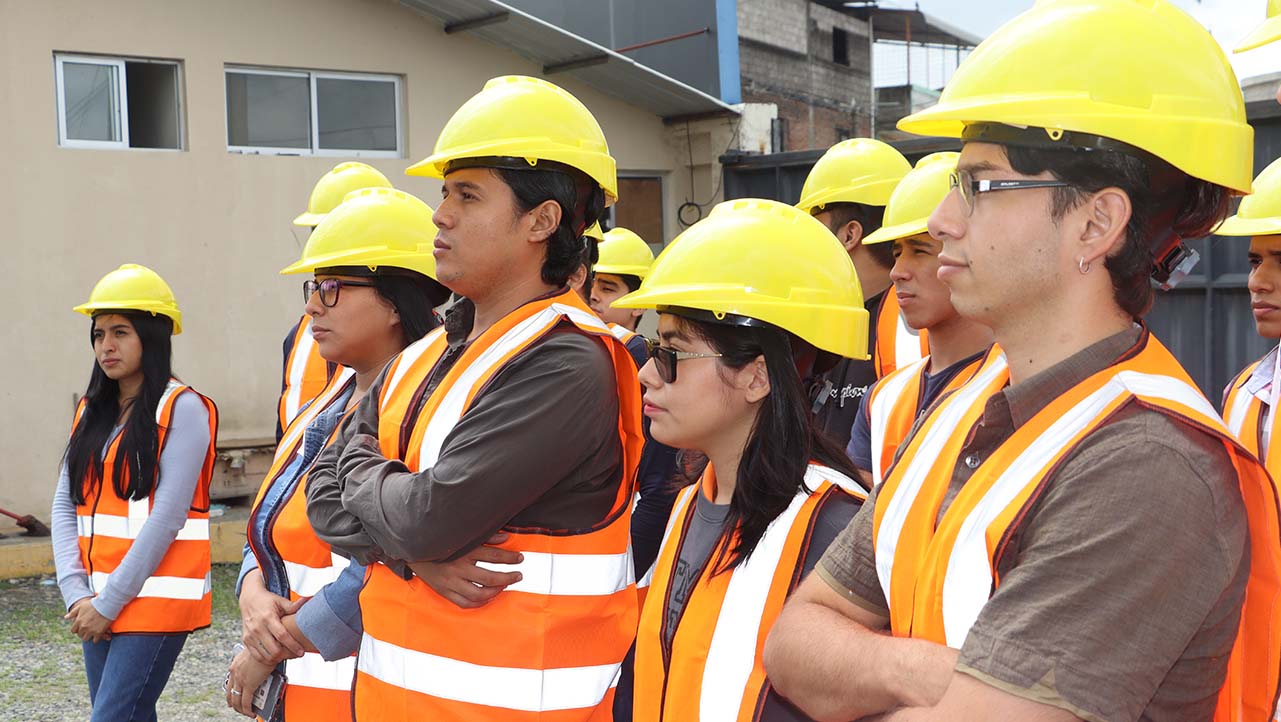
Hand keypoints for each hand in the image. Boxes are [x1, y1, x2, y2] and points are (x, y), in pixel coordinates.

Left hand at [65, 598, 111, 642]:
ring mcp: (91, 630)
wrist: (106, 605)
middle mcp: (83, 627)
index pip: (73, 631)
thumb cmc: (93, 604)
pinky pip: (95, 640)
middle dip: (83, 633)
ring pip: (86, 639)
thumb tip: (66, 617)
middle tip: (87, 630)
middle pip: (80, 635)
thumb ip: (73, 613)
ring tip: (92, 633)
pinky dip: (96, 638)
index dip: (77, 630)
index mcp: (78, 621)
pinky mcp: (99, 632)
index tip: (81, 628)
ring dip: (88, 636)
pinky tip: (98, 635)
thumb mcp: (81, 606)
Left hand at [225, 649, 272, 717]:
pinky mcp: (249, 685)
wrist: (271, 645)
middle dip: (233, 702)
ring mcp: (241, 680)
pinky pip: (246, 702)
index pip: (229, 682)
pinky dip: (248, 710)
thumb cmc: (267, 646)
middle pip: (230, 693)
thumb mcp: (255, 654)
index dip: (230, 691)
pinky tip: (251, 713)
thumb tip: (260, 665)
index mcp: (236, 664)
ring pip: (236, 700)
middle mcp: (235, 672)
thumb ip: (254, 662)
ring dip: (240, 708)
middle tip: (236, 707)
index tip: (232, 696)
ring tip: (246, 712)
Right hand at [238, 569, 305, 663]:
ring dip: (277, 658)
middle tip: (295, 654)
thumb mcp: (280, 601)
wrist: (249, 599)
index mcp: (268, 618)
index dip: (293, 645)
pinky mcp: (246, 640)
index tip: (301, 652)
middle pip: (274, 649)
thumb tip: (308, 600)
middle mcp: (258, 628)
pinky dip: (267, 659)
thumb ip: (293, 605)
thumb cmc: (267, 601)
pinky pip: (257, 656)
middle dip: (286, 654)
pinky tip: (275, 656)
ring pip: (266, 655)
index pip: (282, 636)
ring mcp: (251, 635)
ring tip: (286, 655)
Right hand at [408, 532, 523, 608]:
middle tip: (518, 576)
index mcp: (464, 551)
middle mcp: (458, 568)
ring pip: (479, 594)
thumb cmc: (442, 541)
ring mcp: (451, 582)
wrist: (414, 550)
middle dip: (508, 578)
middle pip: (489, 578)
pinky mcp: (444, 592)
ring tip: (504, 586)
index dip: (510, 557)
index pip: (493, 556)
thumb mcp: (463, 535)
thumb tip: (506, 537)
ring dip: (495, 592)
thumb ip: (486, 536)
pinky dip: (479, 603)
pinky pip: (465, 603)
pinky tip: (488, 598)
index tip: (520, 558)